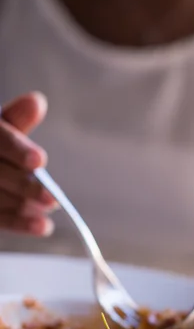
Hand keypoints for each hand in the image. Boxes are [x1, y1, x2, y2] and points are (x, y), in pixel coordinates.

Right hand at [0, 92, 55, 235]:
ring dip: (24, 208)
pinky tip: (43, 226)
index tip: (40, 160)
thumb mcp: (1, 129)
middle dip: (25, 187)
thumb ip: (16, 119)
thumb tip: (37, 102)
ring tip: (49, 211)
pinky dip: (19, 223)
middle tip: (53, 199)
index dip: (17, 149)